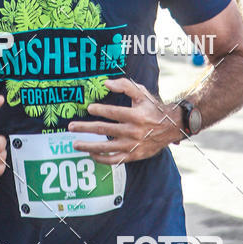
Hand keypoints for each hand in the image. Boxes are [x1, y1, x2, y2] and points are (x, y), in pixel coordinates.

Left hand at [67, 78, 183, 163]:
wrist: (171, 128)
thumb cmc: (153, 108)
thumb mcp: (142, 93)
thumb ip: (125, 85)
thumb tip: (106, 83)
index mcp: (136, 116)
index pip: (114, 113)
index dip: (100, 110)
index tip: (89, 108)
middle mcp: (134, 132)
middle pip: (104, 130)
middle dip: (85, 128)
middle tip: (71, 127)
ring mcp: (132, 145)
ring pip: (106, 147)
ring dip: (88, 145)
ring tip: (75, 143)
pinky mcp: (133, 155)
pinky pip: (114, 160)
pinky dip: (101, 158)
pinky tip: (91, 154)